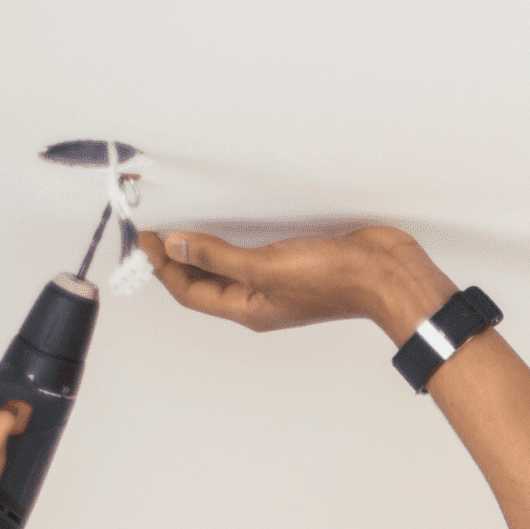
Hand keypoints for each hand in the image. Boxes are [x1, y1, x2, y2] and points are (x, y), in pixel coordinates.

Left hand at [136, 225, 456, 338]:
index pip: (190, 291)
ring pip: (225, 268)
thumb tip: (178, 247)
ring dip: (202, 249)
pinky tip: (227, 220)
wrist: (384, 273)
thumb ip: (219, 257)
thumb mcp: (267, 267)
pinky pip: (250, 252)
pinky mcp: (293, 261)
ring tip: (181, 224)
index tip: (146, 236)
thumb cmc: (333, 279)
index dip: (163, 267)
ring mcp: (276, 282)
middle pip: (203, 282)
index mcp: (248, 308)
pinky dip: (231, 239)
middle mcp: (258, 299)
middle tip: (154, 228)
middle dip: (175, 260)